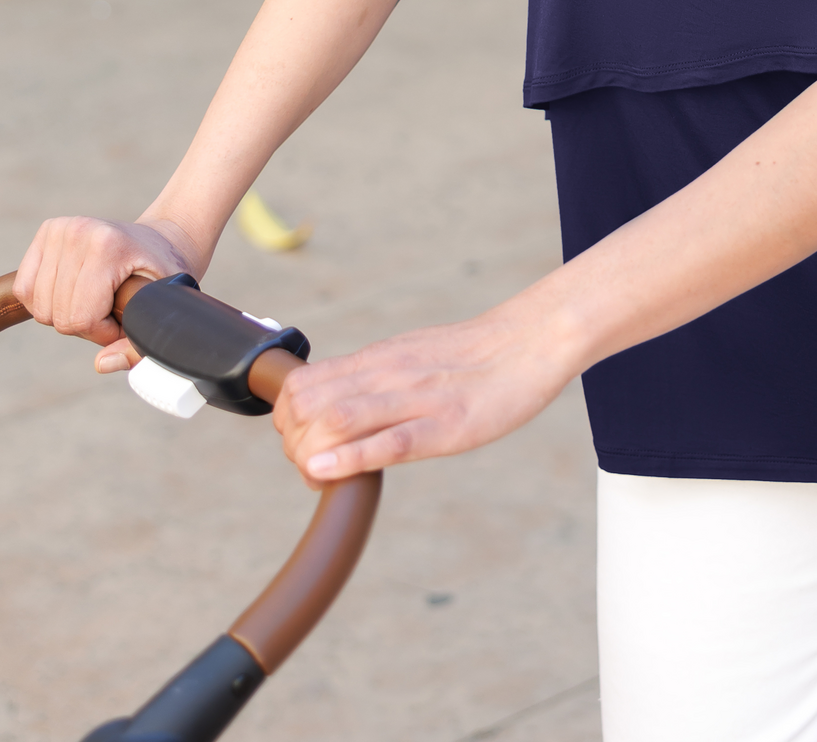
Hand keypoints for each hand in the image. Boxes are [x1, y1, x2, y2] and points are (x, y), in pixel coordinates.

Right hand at [13, 216, 199, 370]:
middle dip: (86, 325)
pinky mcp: (47, 232)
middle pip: (59, 316)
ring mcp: (60, 229)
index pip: (81, 318)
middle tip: (111, 310)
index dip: (102, 333)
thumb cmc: (163, 273)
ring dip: (67, 314)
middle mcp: (79, 232)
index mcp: (108, 246)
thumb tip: (102, 364)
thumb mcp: (163, 307)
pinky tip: (73, 293)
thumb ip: (138, 346)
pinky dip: (46, 300)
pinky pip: (26, 289)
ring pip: (40, 306)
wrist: (161, 238)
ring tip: (96, 300)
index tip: (122, 321)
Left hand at [273, 305, 576, 486]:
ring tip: (320, 474)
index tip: (299, 442)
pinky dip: (348, 458)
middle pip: (306, 405)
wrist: (530, 342)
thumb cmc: (473, 355)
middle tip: (310, 465)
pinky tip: (327, 472)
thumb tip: (336, 400)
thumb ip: (373, 377)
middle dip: (293, 443)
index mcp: (378, 359)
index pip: (302, 385)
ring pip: (336, 419)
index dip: (286, 420)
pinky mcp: (444, 425)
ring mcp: (414, 398)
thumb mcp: (411, 355)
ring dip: (311, 454)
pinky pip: (387, 441)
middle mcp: (387, 374)